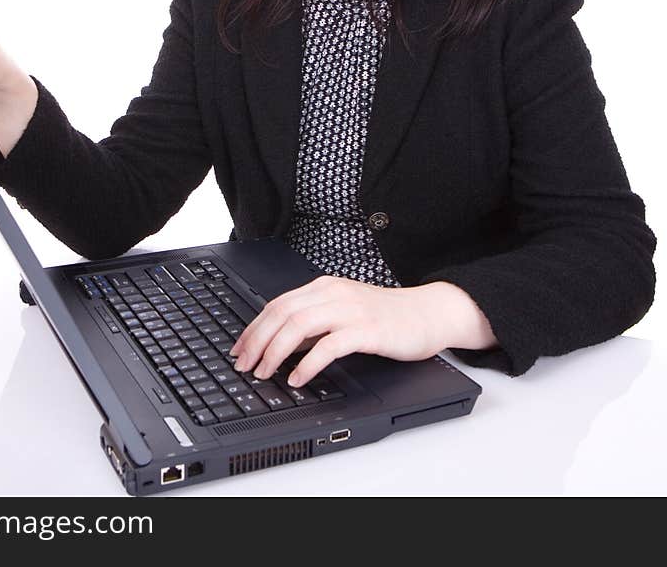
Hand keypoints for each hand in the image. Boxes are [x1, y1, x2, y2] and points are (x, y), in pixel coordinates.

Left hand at [229, 275, 454, 387]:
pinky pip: (329, 346)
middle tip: (244, 365)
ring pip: (299, 326)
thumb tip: (279, 343)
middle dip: (257, 341)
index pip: (277, 304)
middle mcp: (333, 294)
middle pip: (282, 314)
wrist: (427, 314)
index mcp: (324, 287)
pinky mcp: (367, 330)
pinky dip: (308, 364)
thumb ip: (314, 323)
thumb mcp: (343, 312)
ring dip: (275, 352)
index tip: (239, 349)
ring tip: (265, 373)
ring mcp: (350, 310)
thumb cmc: (387, 316)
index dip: (253, 328)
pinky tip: (298, 378)